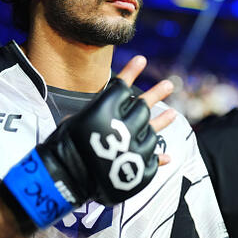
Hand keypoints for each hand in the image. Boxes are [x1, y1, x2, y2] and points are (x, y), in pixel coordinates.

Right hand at [2, 55, 174, 227]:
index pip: (123, 86)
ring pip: (153, 131)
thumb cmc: (65, 145)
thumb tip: (104, 106)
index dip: (132, 71)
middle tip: (168, 85)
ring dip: (163, 121)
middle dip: (156, 93)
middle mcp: (124, 127)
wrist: (65, 178)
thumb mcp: (76, 119)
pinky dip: (159, 158)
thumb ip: (95, 111)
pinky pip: (153, 161)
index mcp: (106, 111)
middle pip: (144, 106)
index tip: (142, 59)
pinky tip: (167, 156)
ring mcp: (135, 149)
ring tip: (172, 112)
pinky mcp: (138, 170)